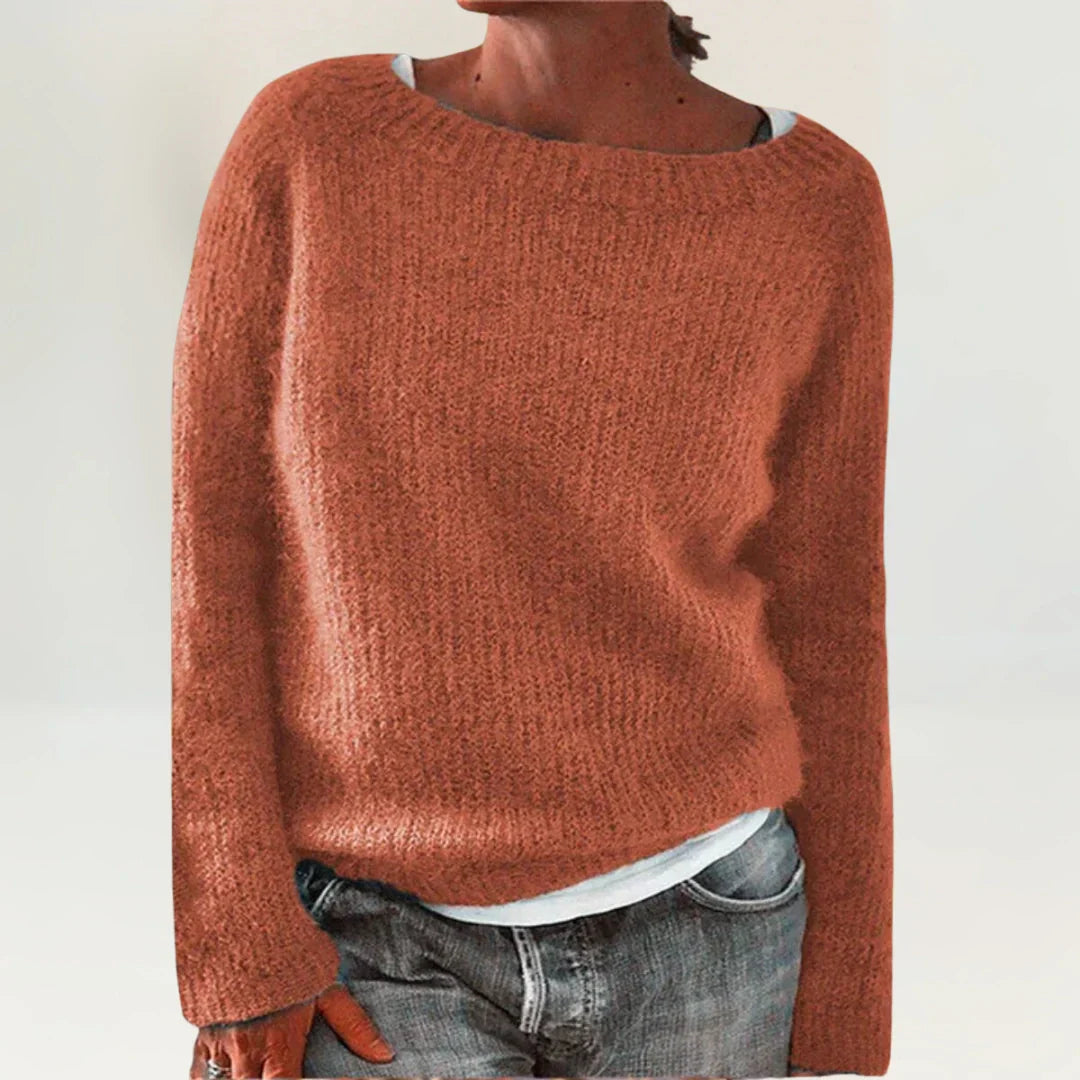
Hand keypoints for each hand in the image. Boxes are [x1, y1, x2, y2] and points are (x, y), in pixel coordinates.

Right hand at [189, 982, 394, 1078]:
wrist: (247, 932)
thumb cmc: (290, 962)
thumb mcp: (328, 991)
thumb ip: (354, 1027)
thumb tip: (384, 1055)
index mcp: (277, 1047)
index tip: (303, 1077)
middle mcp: (245, 1056)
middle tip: (280, 1070)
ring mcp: (218, 1052)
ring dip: (241, 1079)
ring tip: (261, 1066)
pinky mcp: (200, 1045)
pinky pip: (198, 1078)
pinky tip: (229, 1074)